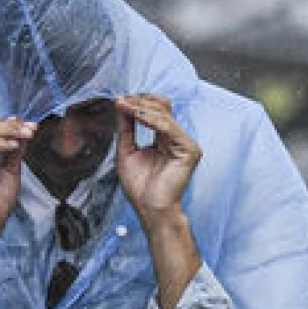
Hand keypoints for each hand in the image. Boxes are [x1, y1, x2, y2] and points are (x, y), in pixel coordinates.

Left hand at [116, 95, 199, 223]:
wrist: (149, 208)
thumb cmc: (140, 187)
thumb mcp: (126, 150)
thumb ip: (126, 127)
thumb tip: (121, 103)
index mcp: (165, 138)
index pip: (156, 110)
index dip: (138, 102)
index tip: (118, 100)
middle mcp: (177, 138)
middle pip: (162, 107)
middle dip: (140, 101)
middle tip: (121, 101)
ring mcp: (185, 143)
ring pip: (164, 114)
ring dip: (142, 108)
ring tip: (125, 107)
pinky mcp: (189, 150)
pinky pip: (169, 128)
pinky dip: (151, 119)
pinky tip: (136, 116)